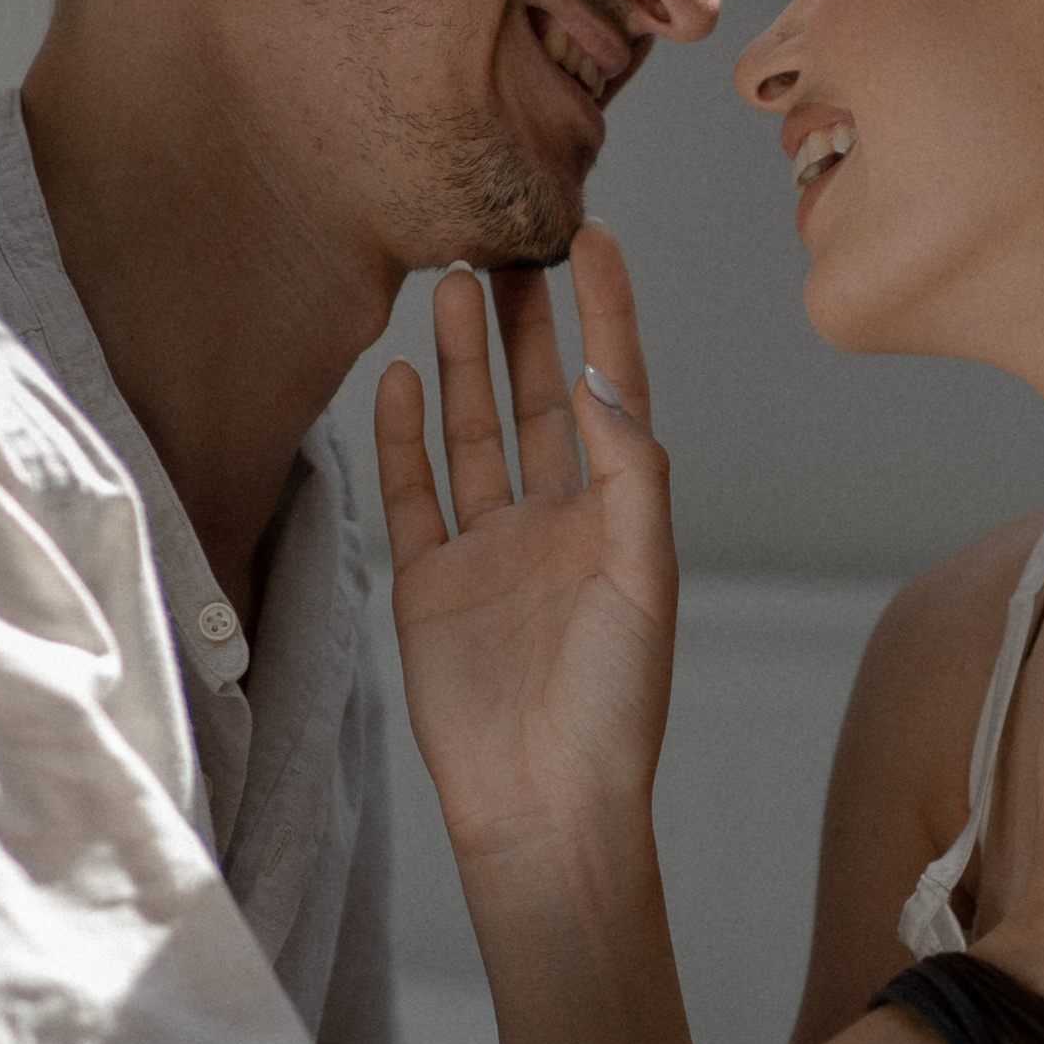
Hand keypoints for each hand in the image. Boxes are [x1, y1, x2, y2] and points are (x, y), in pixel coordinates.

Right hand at [374, 226, 673, 875]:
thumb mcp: (646, 581)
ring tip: (450, 285)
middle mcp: (554, 523)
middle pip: (538, 398)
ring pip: (474, 432)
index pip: (613, 392)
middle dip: (525, 322)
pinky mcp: (430, 584)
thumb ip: (628, 474)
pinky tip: (397, 378)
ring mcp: (488, 550)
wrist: (546, 806)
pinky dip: (404, 436)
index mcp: (618, 518)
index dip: (607, 316)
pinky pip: (413, 493)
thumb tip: (599, 379)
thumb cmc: (616, 710)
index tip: (595, 237)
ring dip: (462, 362)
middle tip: (504, 241)